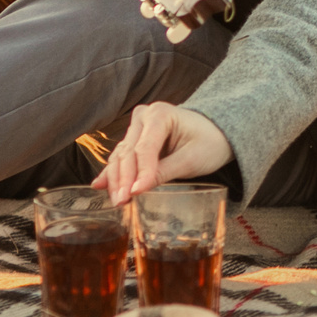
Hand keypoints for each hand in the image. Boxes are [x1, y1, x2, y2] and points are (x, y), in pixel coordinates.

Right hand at [94, 102, 229, 204]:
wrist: (216, 133)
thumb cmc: (209, 142)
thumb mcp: (192, 159)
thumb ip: (165, 172)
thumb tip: (137, 190)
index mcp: (161, 114)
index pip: (144, 149)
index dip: (139, 173)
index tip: (134, 194)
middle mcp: (144, 116)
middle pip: (128, 152)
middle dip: (123, 179)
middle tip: (121, 202)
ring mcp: (138, 126)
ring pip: (121, 155)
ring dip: (116, 179)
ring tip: (116, 201)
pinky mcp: (135, 138)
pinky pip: (122, 156)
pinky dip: (114, 173)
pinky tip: (100, 185)